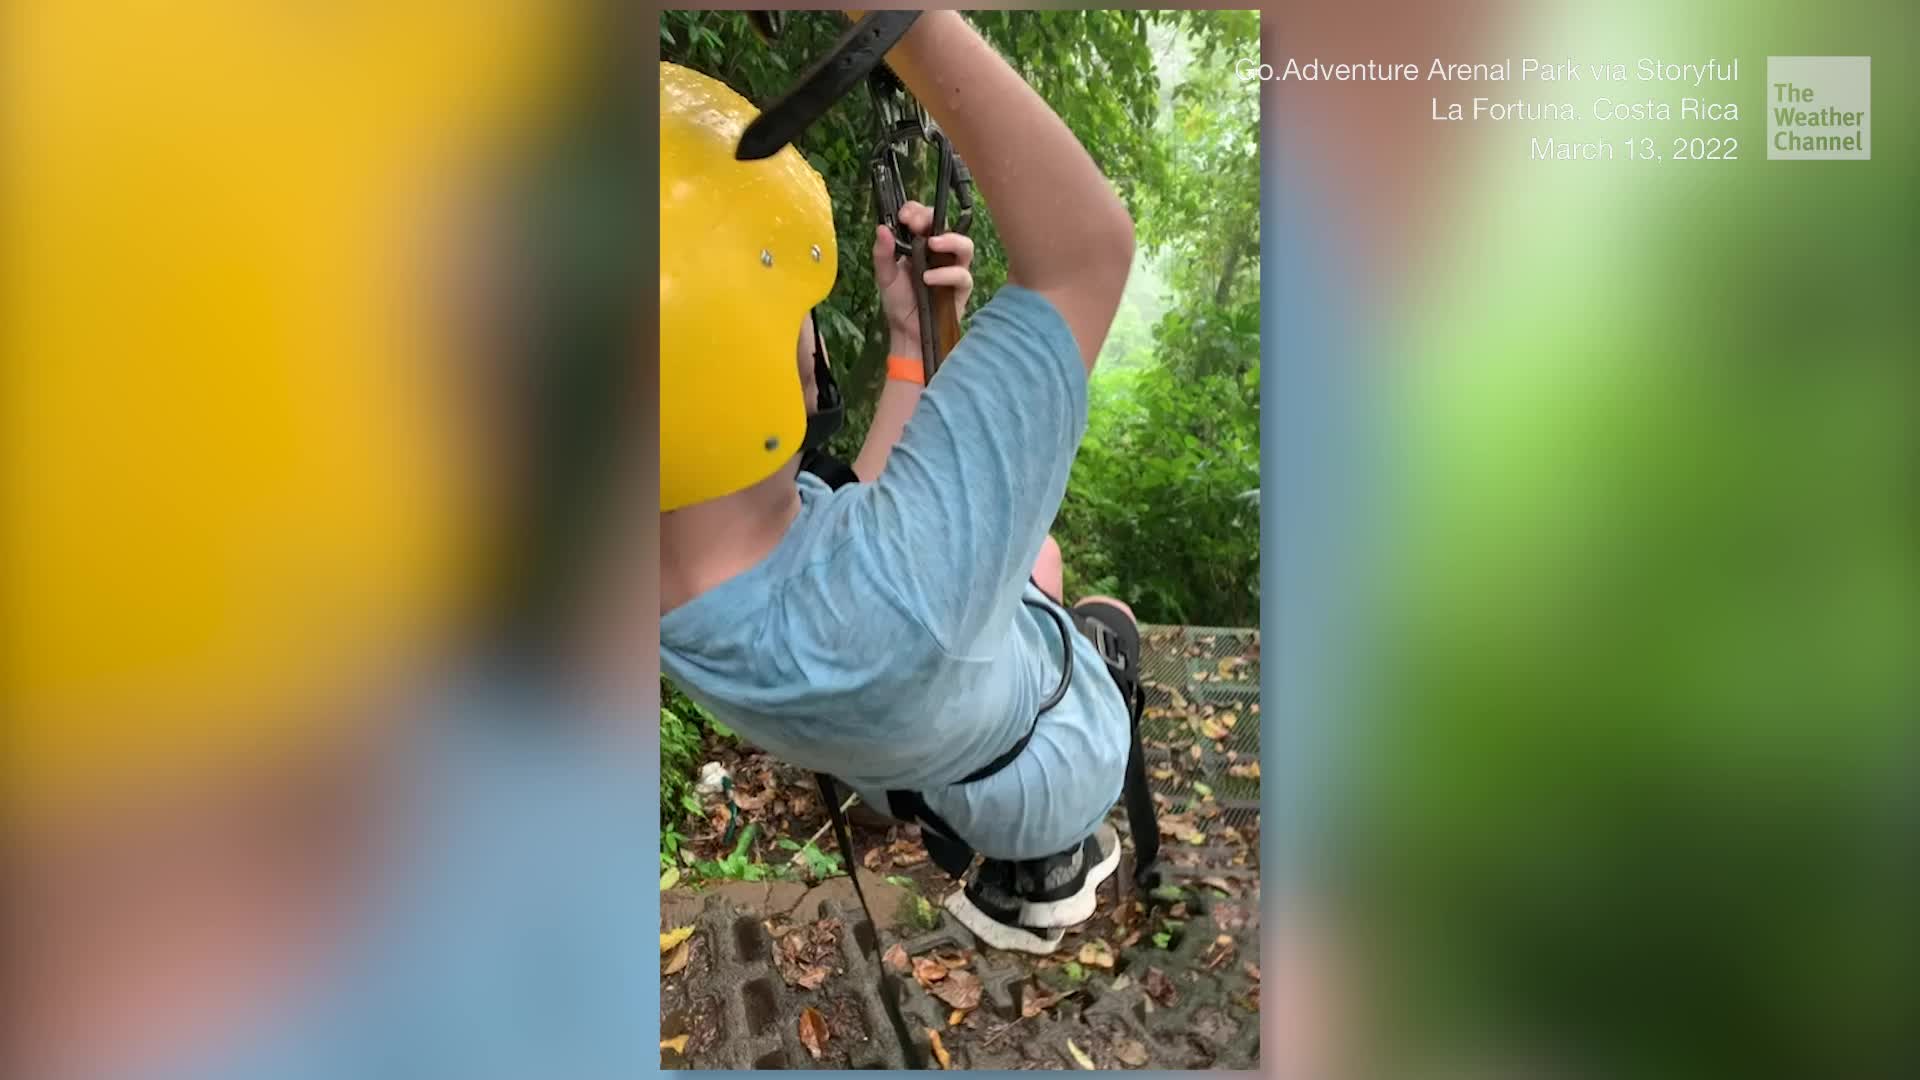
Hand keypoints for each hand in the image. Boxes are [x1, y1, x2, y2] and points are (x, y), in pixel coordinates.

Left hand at [872, 201, 973, 355]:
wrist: (907, 331)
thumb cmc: (899, 302)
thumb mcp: (885, 276)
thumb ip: (882, 254)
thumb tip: (881, 228)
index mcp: (921, 244)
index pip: (924, 218)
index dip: (916, 211)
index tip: (904, 216)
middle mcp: (940, 253)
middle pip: (946, 225)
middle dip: (931, 219)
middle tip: (916, 224)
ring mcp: (953, 268)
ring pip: (965, 246)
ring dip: (951, 240)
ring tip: (932, 244)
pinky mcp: (961, 288)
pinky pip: (962, 275)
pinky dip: (946, 274)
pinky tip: (928, 278)